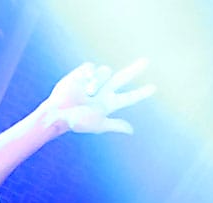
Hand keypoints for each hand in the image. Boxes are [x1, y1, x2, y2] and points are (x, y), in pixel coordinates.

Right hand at [38, 59, 155, 136]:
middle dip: (135, 69)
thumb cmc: (76, 122)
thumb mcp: (98, 124)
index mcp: (110, 104)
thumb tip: (131, 130)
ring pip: (105, 71)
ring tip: (87, 93)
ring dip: (97, 82)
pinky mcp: (83, 72)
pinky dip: (88, 74)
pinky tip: (81, 83)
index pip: (129, 97)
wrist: (58, 112)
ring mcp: (94, 81)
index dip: (141, 92)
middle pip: (123, 77)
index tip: (154, 88)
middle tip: (147, 61)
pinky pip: (92, 67)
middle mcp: (104, 91)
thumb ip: (115, 125)